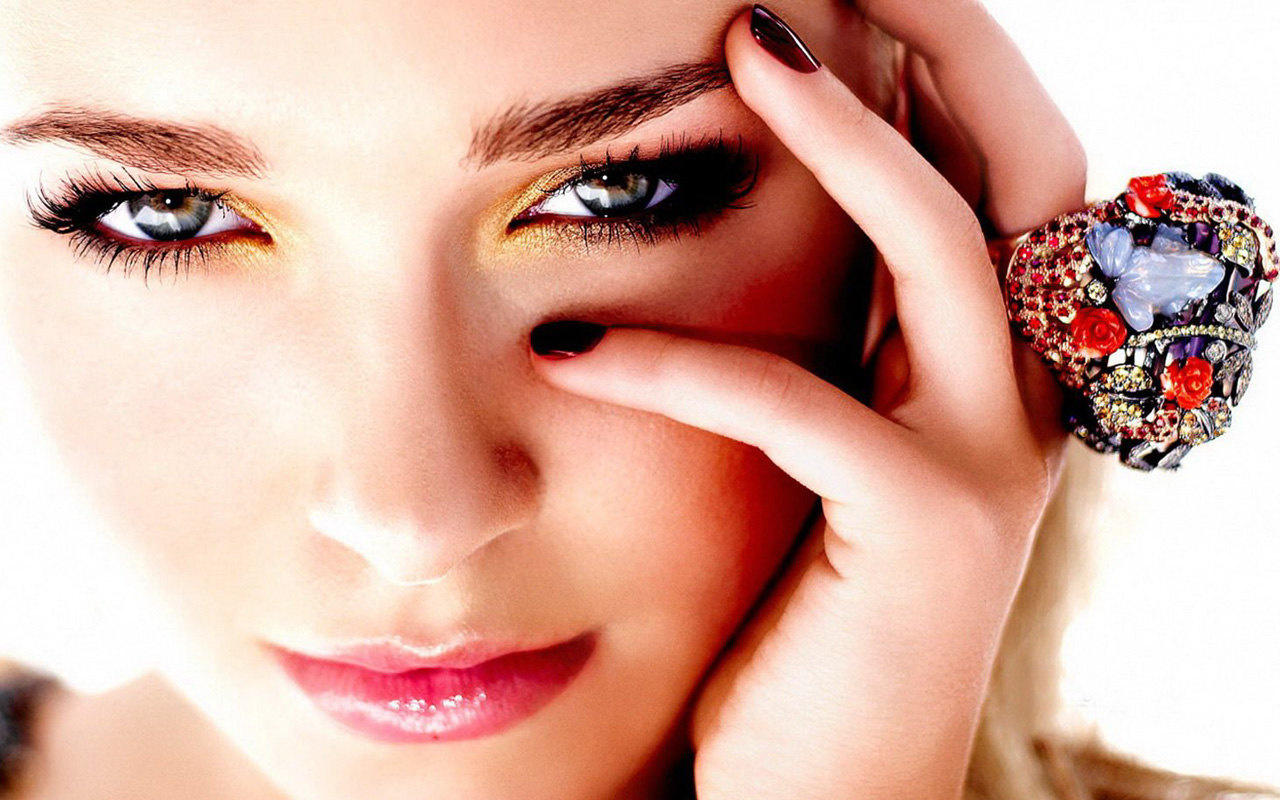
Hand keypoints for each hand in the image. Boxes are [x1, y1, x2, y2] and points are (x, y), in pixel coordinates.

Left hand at [528, 2, 1084, 797]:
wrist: (824, 791)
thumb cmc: (796, 625)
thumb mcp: (812, 468)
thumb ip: (820, 360)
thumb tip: (740, 250)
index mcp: (984, 380)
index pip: (977, 192)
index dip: (920, 91)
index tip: (805, 35)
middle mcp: (1020, 405)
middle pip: (1002, 179)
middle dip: (926, 64)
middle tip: (780, 10)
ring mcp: (987, 465)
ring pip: (941, 250)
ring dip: (844, 142)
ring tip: (739, 55)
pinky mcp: (924, 531)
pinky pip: (799, 407)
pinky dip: (682, 365)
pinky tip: (573, 352)